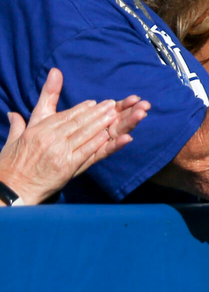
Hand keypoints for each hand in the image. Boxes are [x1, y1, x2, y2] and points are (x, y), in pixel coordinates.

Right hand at [0, 68, 148, 203]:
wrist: (10, 189)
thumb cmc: (9, 167)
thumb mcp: (12, 141)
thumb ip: (18, 125)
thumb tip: (13, 113)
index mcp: (38, 130)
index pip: (64, 116)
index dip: (81, 108)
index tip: (94, 103)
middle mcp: (49, 138)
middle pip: (78, 122)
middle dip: (96, 112)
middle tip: (110, 105)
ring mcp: (59, 152)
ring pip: (84, 133)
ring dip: (101, 123)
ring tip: (114, 115)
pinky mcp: (66, 166)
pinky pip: (86, 151)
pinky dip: (97, 143)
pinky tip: (108, 135)